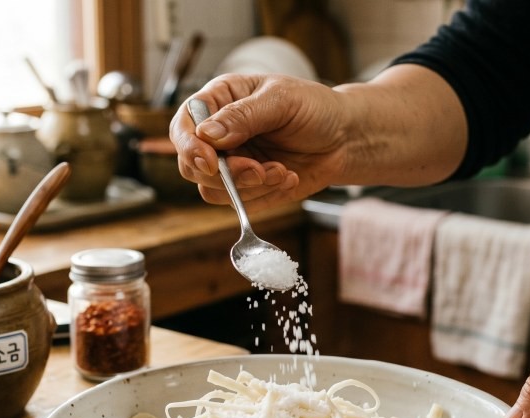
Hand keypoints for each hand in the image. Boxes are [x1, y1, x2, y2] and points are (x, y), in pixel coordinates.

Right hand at [170, 74, 349, 210]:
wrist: (345, 138)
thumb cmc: (315, 108)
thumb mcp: (282, 100)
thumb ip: (244, 116)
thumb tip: (207, 134)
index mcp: (220, 101)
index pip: (184, 126)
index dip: (189, 146)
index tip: (212, 161)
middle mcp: (219, 135)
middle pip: (191, 164)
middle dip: (225, 174)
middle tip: (258, 171)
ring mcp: (231, 164)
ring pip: (212, 189)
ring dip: (248, 187)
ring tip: (282, 171)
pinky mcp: (246, 189)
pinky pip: (239, 204)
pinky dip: (264, 196)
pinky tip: (288, 178)